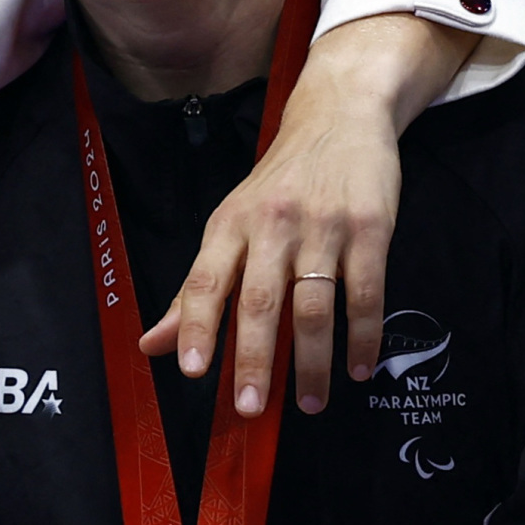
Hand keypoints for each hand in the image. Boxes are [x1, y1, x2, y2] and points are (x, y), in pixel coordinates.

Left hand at [141, 13, 472, 415]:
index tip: (190, 371)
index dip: (194, 326)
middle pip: (258, 301)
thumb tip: (153, 345)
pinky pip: (364, 293)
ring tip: (308, 404)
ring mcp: (322, 227)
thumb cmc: (278, 183)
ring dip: (310, 362)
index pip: (204, 282)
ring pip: (313, 305)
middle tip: (249, 407)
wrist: (339, 117)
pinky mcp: (370, 228)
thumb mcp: (230, 224)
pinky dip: (361, 336)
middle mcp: (271, 226)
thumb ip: (196, 289)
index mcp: (229, 226)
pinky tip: (358, 367)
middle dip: (252, 359)